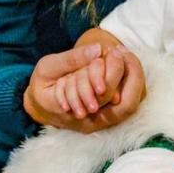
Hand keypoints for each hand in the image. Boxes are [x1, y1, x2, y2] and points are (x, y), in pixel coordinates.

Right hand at [24, 45, 146, 132]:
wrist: (41, 104)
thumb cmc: (42, 85)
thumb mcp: (48, 67)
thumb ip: (71, 59)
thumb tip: (98, 49)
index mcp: (75, 113)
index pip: (105, 94)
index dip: (114, 71)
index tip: (114, 50)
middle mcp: (92, 123)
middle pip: (125, 104)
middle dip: (131, 74)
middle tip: (123, 51)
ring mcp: (102, 122)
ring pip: (129, 104)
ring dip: (133, 77)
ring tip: (126, 55)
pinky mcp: (109, 116)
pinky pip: (127, 101)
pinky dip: (130, 82)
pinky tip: (126, 64)